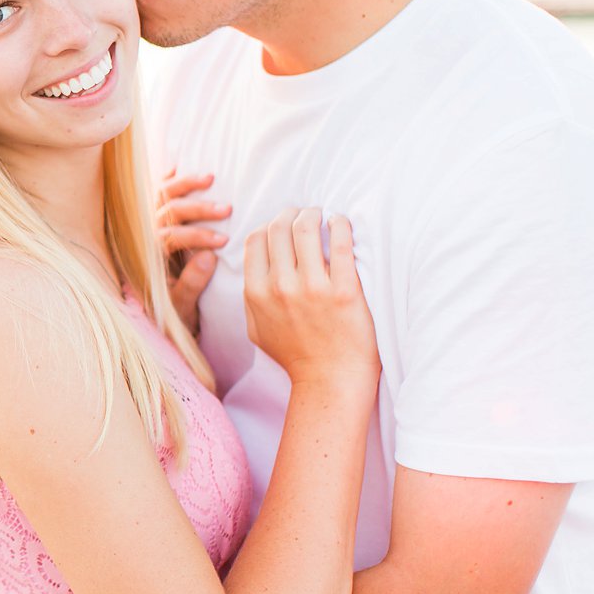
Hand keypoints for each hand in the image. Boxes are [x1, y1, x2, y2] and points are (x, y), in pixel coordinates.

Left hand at [157, 170, 230, 332]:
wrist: (156, 314)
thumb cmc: (172, 312)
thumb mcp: (183, 308)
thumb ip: (192, 284)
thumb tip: (210, 257)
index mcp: (149, 260)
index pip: (170, 239)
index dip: (197, 236)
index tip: (224, 240)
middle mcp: (143, 239)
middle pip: (167, 213)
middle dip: (197, 208)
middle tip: (227, 208)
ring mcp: (144, 227)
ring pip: (160, 198)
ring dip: (184, 185)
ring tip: (210, 178)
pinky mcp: (149, 221)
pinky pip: (152, 195)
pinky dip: (164, 180)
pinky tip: (177, 166)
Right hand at [242, 208, 377, 391]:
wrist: (329, 381)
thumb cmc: (295, 356)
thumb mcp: (257, 328)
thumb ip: (251, 296)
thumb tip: (253, 267)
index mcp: (256, 293)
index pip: (257, 239)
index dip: (270, 224)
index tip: (284, 222)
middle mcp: (280, 286)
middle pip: (280, 228)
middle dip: (292, 213)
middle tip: (306, 212)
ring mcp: (312, 288)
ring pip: (307, 229)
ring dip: (314, 213)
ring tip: (324, 214)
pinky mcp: (343, 290)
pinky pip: (341, 244)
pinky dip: (340, 225)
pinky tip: (342, 223)